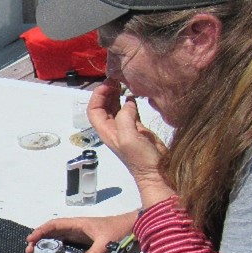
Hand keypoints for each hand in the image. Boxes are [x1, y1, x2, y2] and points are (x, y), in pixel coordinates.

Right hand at [25, 211, 137, 252]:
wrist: (134, 227)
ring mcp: (80, 234)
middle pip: (53, 231)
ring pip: (58, 237)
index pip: (55, 225)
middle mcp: (76, 227)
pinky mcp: (85, 240)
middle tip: (29, 250)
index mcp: (78, 223)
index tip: (31, 239)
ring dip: (46, 243)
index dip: (41, 231)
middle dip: (39, 239)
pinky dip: (57, 247)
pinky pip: (66, 242)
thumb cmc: (120, 230)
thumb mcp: (107, 242)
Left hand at [87, 80, 174, 207]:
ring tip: (123, 83)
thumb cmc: (140, 159)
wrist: (156, 173)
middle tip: (115, 79)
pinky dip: (130, 102)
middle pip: (103, 107)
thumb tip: (128, 102)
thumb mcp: (129, 138)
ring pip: (116, 108)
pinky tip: (134, 95)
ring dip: (117, 95)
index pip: (94, 110)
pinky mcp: (138, 129)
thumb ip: (125, 118)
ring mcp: (126, 129)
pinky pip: (130, 111)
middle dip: (106, 92)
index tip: (108, 84)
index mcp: (107, 131)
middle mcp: (114, 129)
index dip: (97, 96)